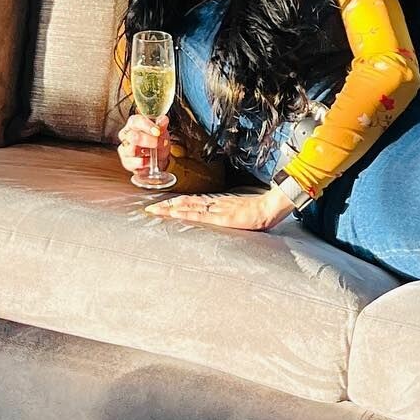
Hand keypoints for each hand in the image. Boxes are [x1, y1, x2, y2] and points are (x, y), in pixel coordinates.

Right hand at [117, 113, 169, 177]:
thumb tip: (163, 120)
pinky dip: (146, 163)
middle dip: (149, 140)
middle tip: (160, 143)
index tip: (157, 131)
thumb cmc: (156, 139)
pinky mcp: (126, 162)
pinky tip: (151, 161)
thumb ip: (162, 124)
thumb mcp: (161, 130)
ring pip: (132, 151)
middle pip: (133, 137)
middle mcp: (126, 135)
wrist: (157, 156)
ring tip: (156, 153)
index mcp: (133, 123)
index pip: (136, 121)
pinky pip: (134, 164)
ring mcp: (124, 149)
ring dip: (148, 153)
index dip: (147, 126)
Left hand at [146, 185, 293, 231]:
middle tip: (149, 209)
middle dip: (167, 206)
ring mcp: (218, 210)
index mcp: (217, 203)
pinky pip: (203, 216)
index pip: (191, 202)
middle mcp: (214, 204)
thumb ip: (226, 212)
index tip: (160, 206)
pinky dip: (188, 214)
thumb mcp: (238, 211)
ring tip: (157, 211)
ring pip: (190, 207)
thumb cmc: (257, 210)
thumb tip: (216, 214)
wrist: (270, 208)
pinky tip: (177, 214)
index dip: (175, 203)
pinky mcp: (224, 218)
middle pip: (186, 204)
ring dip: (172, 209)